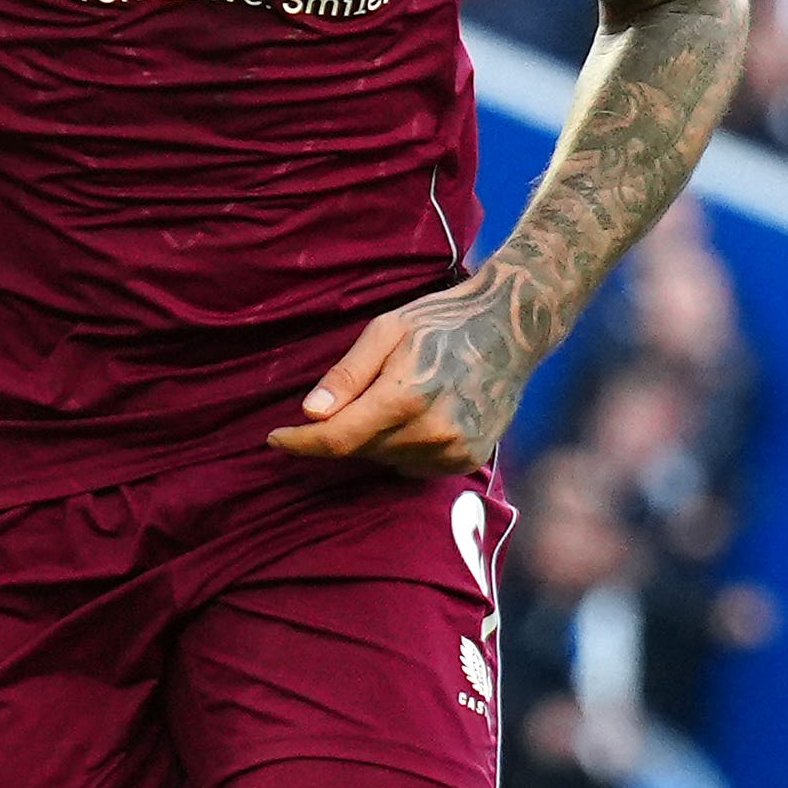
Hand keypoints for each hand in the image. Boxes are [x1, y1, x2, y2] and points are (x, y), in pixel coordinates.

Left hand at [274, 276, 538, 474]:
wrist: (512, 327)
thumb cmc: (442, 321)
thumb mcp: (386, 331)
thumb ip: (346, 376)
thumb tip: (310, 413)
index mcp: (405, 397)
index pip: (337, 439)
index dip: (301, 443)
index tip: (275, 439)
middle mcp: (431, 431)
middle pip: (360, 450)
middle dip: (343, 430)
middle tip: (357, 396)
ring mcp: (454, 450)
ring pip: (386, 461)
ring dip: (376, 439)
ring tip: (397, 398)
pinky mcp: (469, 459)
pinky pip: (414, 467)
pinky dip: (404, 448)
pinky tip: (418, 417)